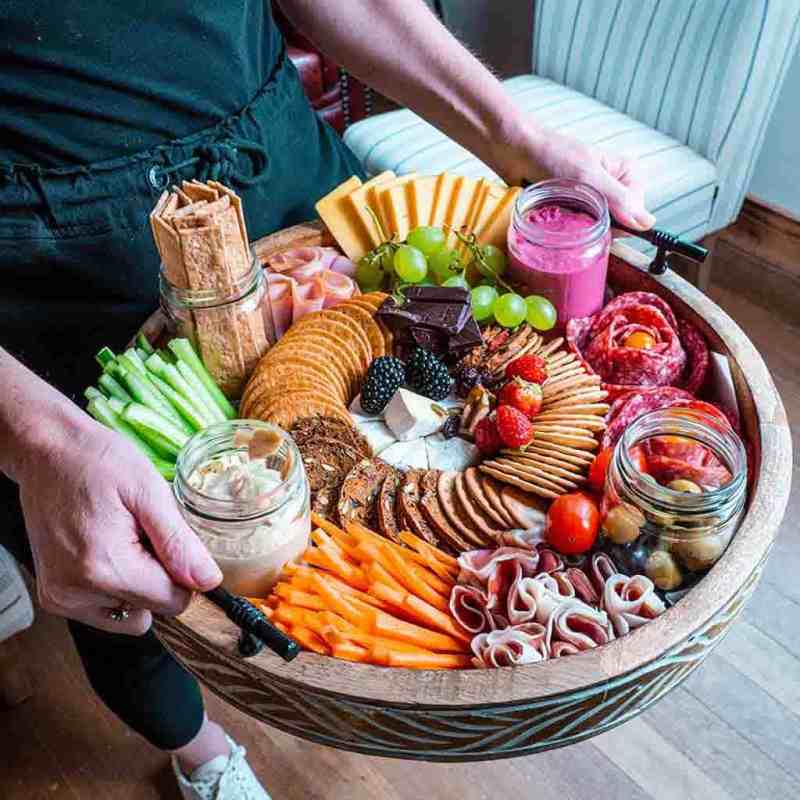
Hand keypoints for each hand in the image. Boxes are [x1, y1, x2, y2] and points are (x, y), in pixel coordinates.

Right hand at [16, 414, 221, 634]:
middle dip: (159, 575)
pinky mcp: (54, 596)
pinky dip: (115, 586)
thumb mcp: (149, 492)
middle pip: (152, 608)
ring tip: (122, 540)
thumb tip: (209, 581)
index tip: (169, 540)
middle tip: (142, 534)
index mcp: (105, 568)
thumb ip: (179, 543)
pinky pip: (105, 610)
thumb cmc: (96, 461)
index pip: (174, 601)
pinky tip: (106, 550)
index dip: (183, 572)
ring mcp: (62, 598)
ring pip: (130, 613)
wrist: (48, 452)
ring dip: (137, 584)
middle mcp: (77, 593)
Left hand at [496, 127, 655, 231]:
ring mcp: (590, 197)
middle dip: (598, 224)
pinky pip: (578, 226)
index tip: (603, 222)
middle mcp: (610, 185)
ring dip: (581, 227)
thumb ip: (618, 200)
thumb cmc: (551, 156)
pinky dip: (569, 226)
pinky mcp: (571, 206)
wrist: (515, 150)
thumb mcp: (588, 178)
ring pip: (596, 226)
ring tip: (564, 214)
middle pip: (616, 221)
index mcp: (623, 172)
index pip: (636, 210)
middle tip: (577, 215)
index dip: (621, 220)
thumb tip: (647, 223)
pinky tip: (558, 220)